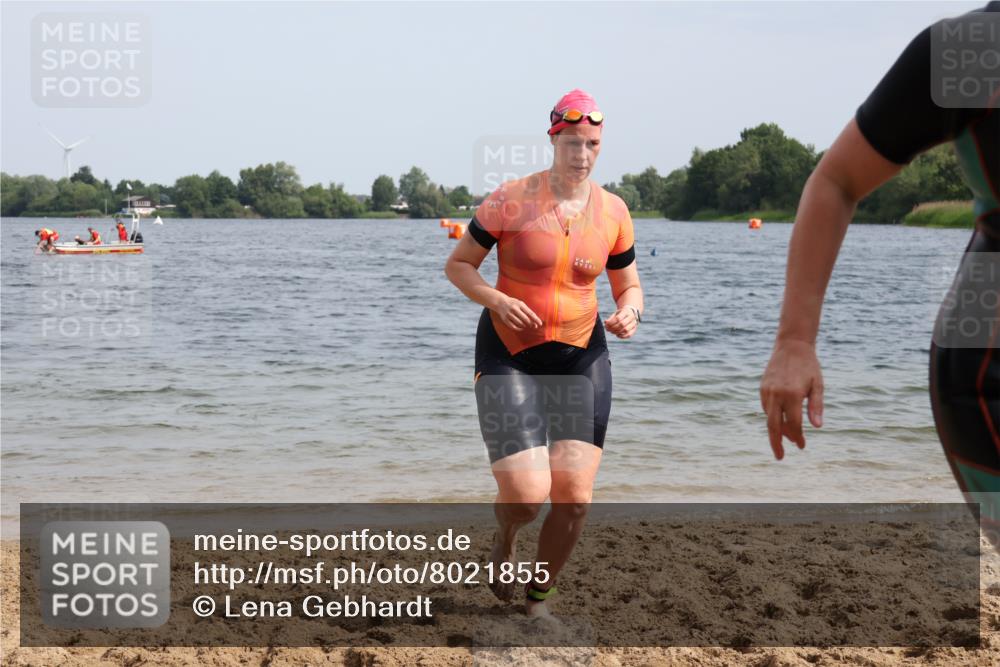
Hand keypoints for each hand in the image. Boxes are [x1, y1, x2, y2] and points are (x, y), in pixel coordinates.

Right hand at [495, 296, 541, 330]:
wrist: (500, 302)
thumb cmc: (513, 303)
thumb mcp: (520, 303)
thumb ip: (527, 311)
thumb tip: (534, 321)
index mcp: (520, 304)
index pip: (530, 313)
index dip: (536, 319)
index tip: (540, 324)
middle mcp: (514, 309)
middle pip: (525, 319)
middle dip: (531, 323)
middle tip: (534, 326)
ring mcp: (509, 314)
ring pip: (519, 323)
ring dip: (525, 326)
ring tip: (526, 325)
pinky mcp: (505, 319)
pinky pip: (513, 327)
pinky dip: (519, 329)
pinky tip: (521, 328)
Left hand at [603, 306, 638, 338]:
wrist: (630, 313)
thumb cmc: (621, 314)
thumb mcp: (615, 314)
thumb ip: (610, 318)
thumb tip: (606, 322)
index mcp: (626, 311)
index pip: (618, 318)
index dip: (611, 323)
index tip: (607, 325)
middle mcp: (631, 317)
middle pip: (622, 324)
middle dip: (613, 328)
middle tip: (609, 330)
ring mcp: (634, 323)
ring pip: (626, 330)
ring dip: (617, 332)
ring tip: (612, 332)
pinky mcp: (634, 329)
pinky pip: (629, 335)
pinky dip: (622, 336)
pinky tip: (617, 335)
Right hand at [760, 340, 824, 459]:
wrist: (791, 345)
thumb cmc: (809, 366)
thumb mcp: (818, 385)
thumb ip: (816, 406)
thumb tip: (817, 427)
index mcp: (793, 394)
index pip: (794, 424)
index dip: (798, 437)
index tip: (802, 446)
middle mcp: (777, 394)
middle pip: (774, 426)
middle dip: (777, 443)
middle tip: (780, 457)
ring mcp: (767, 391)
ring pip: (769, 417)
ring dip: (777, 430)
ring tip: (787, 438)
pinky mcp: (762, 388)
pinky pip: (766, 408)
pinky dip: (773, 417)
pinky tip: (782, 420)